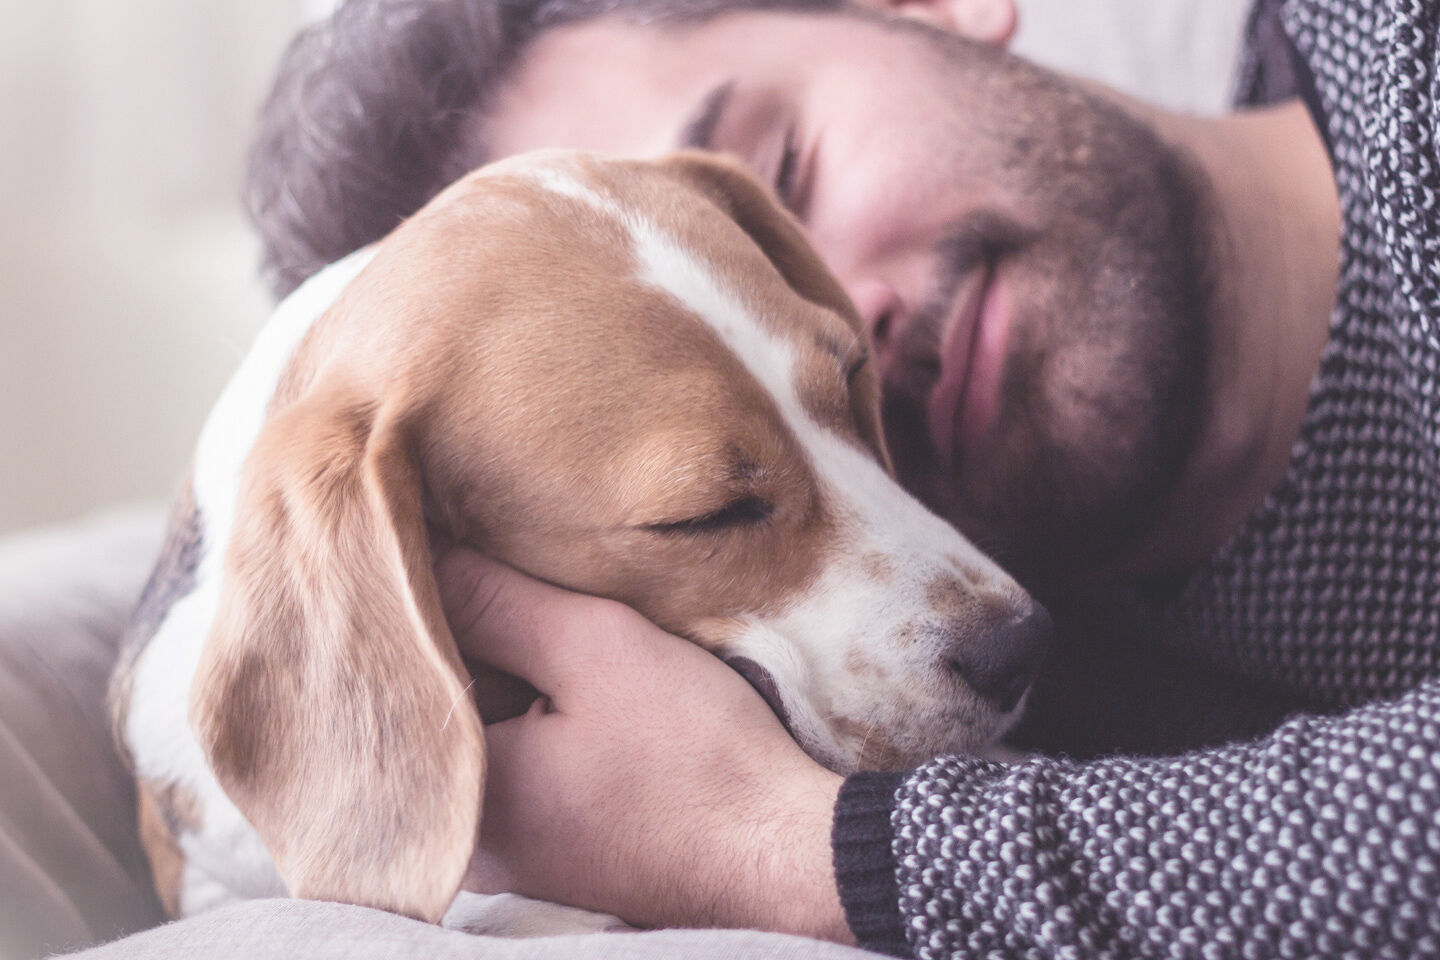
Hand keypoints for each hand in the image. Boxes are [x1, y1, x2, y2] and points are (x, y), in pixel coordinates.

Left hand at [434, 547, 850, 940]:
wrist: (785, 855)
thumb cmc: (696, 759)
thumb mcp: (596, 650)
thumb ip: (495, 601)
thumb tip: (409, 550)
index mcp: (455, 797)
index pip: (401, 673)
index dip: (423, 600)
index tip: (446, 545)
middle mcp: (463, 843)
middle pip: (435, 708)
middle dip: (463, 641)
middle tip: (497, 575)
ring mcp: (508, 856)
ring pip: (478, 734)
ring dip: (501, 678)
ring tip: (539, 622)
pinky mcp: (550, 853)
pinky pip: (513, 765)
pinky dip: (529, 719)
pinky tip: (570, 685)